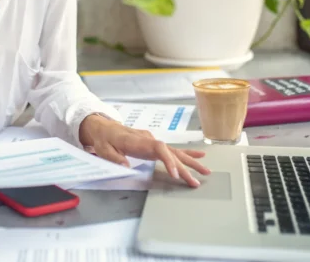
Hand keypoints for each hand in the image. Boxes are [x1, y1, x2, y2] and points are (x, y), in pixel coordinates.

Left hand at [79, 115, 210, 187]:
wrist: (103, 128)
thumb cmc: (104, 139)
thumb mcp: (103, 149)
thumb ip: (114, 157)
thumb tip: (126, 165)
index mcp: (138, 140)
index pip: (159, 148)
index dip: (169, 160)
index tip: (176, 174)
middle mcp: (150, 139)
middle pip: (171, 153)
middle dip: (185, 167)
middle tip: (196, 181)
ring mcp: (153, 142)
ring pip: (175, 152)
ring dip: (191, 162)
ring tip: (206, 170)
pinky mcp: (154, 145)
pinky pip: (172, 150)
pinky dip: (186, 153)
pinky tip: (199, 156)